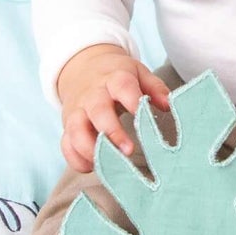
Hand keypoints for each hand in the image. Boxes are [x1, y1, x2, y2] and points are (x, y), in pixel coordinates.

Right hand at [55, 45, 171, 174]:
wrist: (82, 67)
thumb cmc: (117, 75)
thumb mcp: (138, 73)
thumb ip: (155, 88)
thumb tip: (169, 104)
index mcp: (114, 79)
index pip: (122, 87)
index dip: (132, 101)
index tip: (143, 116)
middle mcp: (93, 95)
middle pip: (98, 111)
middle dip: (112, 132)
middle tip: (129, 151)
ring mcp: (77, 111)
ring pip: (76, 130)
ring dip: (90, 149)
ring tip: (109, 165)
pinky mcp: (67, 126)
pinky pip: (66, 144)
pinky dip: (76, 159)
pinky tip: (92, 168)